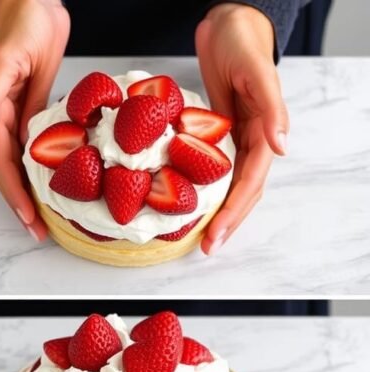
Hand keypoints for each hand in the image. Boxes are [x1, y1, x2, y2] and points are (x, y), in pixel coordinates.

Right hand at [0, 0, 68, 241]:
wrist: (31, 0)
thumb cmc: (23, 21)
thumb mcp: (7, 58)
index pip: (1, 164)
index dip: (14, 194)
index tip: (29, 220)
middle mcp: (0, 118)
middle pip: (8, 171)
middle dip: (21, 204)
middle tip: (38, 232)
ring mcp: (15, 114)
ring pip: (19, 163)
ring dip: (29, 191)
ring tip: (45, 217)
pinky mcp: (29, 107)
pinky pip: (33, 145)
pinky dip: (41, 167)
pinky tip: (55, 180)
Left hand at [195, 3, 287, 254]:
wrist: (230, 24)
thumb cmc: (242, 44)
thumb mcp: (256, 73)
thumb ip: (271, 109)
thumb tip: (283, 148)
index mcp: (265, 130)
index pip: (251, 181)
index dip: (235, 211)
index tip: (216, 235)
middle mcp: (253, 139)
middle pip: (243, 190)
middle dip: (227, 221)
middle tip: (206, 248)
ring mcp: (236, 137)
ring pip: (230, 182)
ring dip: (218, 210)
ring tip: (200, 237)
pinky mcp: (218, 131)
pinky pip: (213, 166)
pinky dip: (205, 187)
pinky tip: (187, 201)